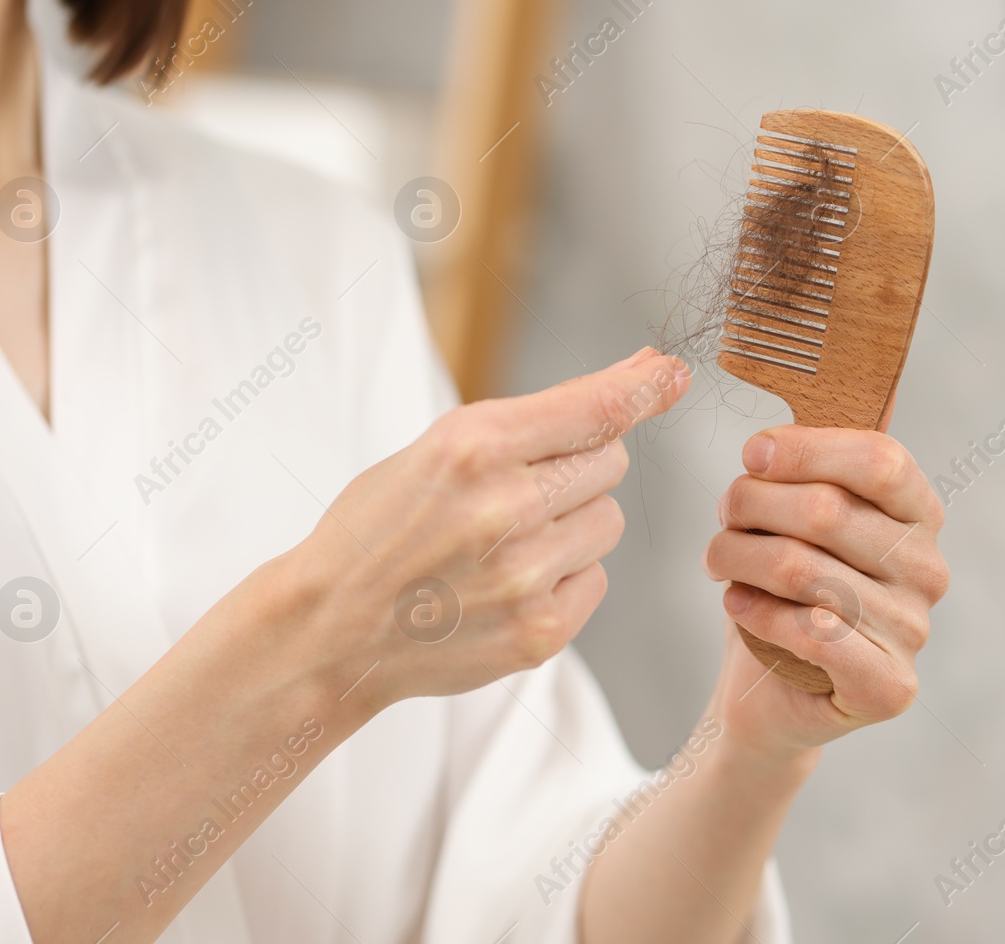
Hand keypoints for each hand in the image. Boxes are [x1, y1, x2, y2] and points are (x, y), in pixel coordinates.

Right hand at [264, 347, 688, 719]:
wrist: (330, 630)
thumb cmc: (384, 526)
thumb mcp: (437, 448)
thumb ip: (536, 418)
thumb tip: (643, 377)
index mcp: (472, 446)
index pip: (594, 407)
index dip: (644, 386)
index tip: (674, 373)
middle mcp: (506, 508)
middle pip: (610, 461)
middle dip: (577, 465)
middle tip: (518, 489)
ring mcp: (526, 576)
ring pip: (608, 520)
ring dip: (572, 523)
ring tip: (504, 543)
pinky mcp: (540, 631)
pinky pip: (597, 578)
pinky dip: (565, 577)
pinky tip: (508, 585)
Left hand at [700, 426, 947, 758]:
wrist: (767, 690)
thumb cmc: (779, 591)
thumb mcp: (791, 515)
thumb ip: (805, 463)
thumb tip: (793, 407)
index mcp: (917, 513)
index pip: (880, 459)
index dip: (807, 449)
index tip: (752, 455)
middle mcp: (927, 568)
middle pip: (830, 511)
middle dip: (754, 505)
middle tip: (723, 517)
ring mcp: (914, 630)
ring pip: (806, 569)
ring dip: (740, 558)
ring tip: (717, 560)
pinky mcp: (890, 686)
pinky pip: (813, 632)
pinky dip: (758, 613)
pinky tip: (738, 605)